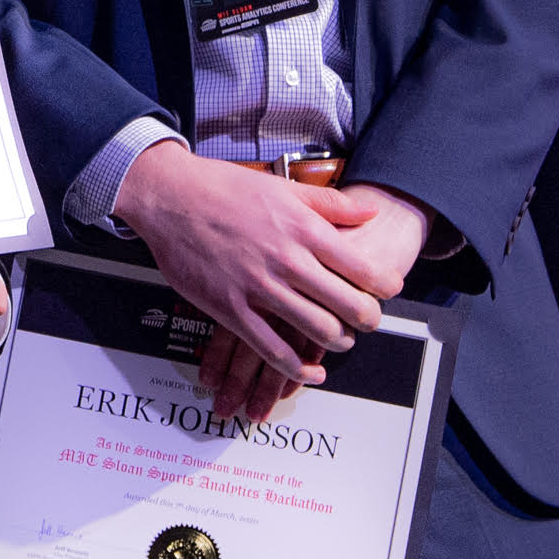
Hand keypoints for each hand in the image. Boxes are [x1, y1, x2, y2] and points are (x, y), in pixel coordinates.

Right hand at [186, 185, 427, 423]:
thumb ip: (330, 204)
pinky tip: (311, 372)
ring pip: (319, 331)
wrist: (170, 197)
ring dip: (339, 342)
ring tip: (340, 338)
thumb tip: (371, 210)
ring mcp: (259, 288)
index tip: (388, 291)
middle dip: (368, 320)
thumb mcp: (282, 187)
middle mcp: (287, 260)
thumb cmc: (225, 188)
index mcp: (304, 229)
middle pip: (350, 307)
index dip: (386, 286)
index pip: (364, 269)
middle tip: (367, 320)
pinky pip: (274, 352)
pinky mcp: (231, 310)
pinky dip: (300, 370)